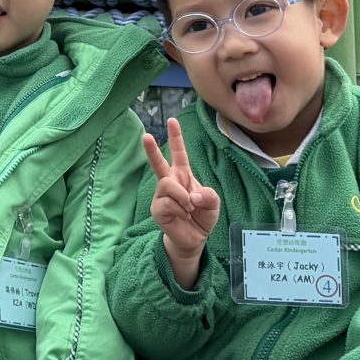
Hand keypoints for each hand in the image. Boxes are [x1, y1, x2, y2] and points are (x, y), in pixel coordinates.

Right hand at [142, 119, 220, 287]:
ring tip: (189, 208)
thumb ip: (208, 194)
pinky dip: (180, 208)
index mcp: (184, 176)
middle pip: (159, 163)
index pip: (179, 154)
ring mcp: (162, 196)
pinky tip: (182, 215)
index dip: (176, 138)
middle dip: (152, 149)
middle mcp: (170, 183)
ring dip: (182, 197)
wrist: (195, 238)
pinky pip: (168, 202)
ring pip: (167, 185)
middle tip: (145, 135)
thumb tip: (191, 196)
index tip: (172, 120)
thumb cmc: (203, 217)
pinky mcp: (157, 209)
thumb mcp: (213, 202)